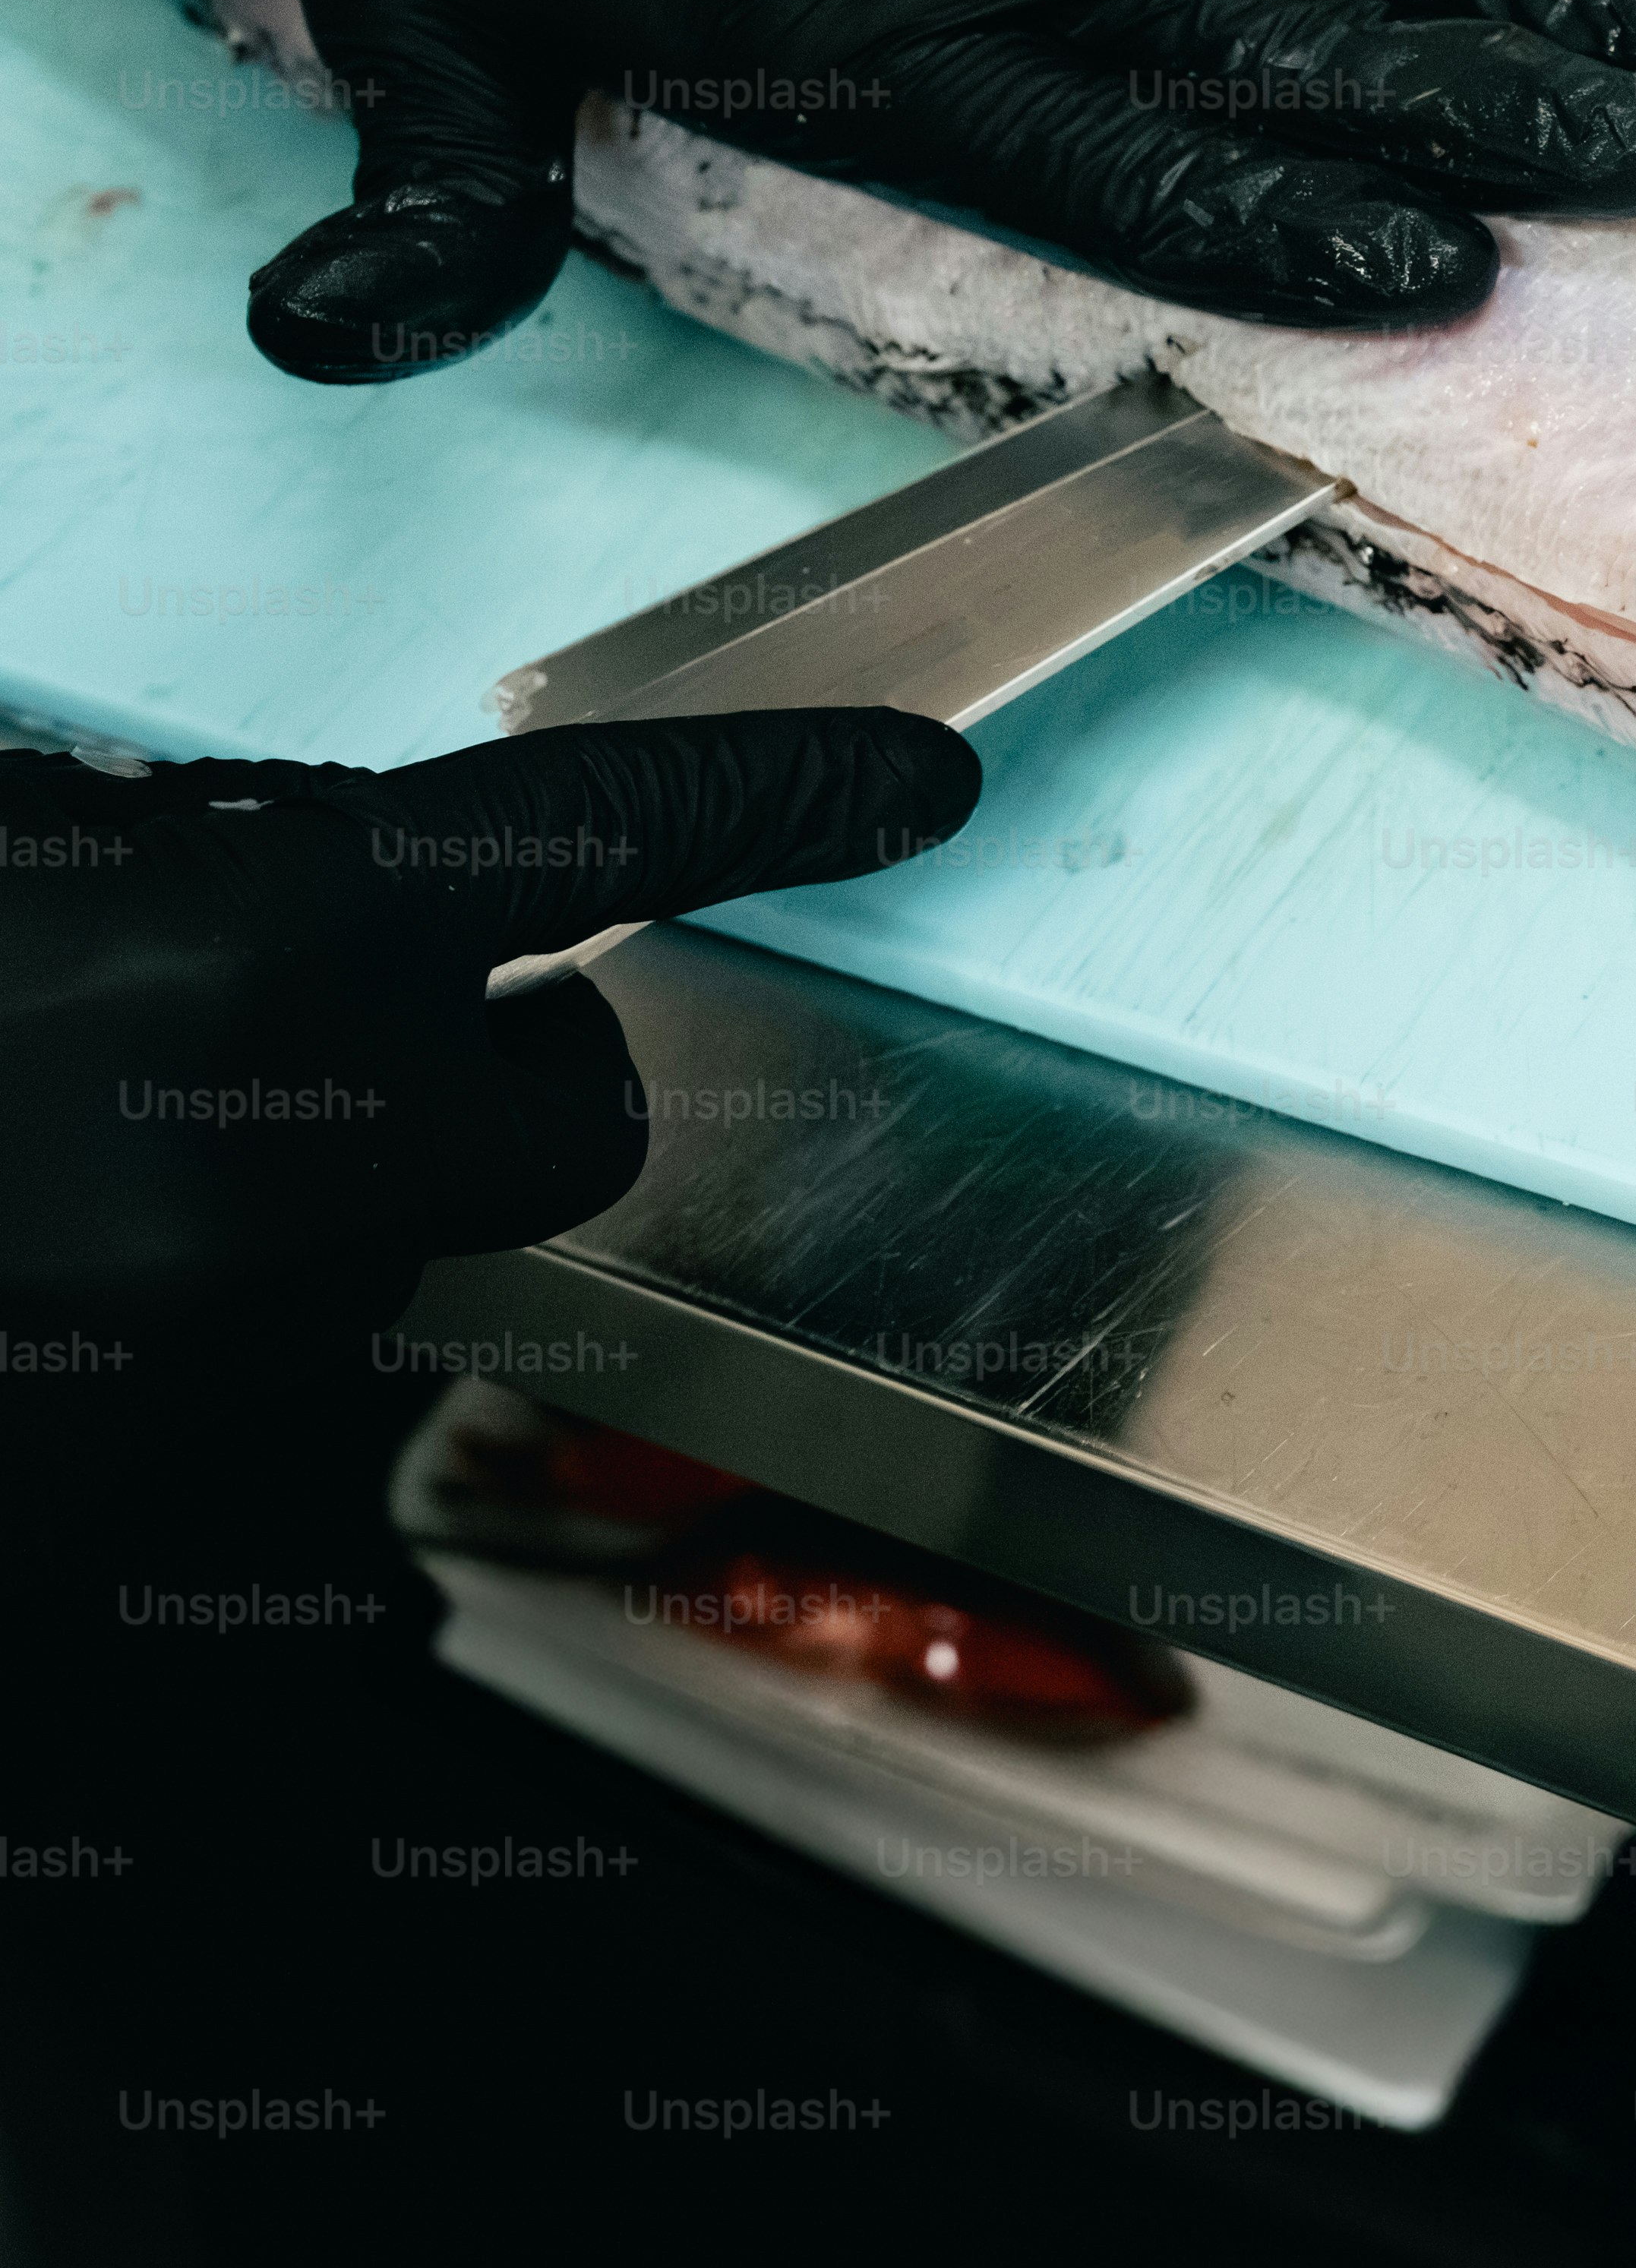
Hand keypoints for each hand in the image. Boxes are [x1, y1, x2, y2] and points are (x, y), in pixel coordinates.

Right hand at [0, 709, 977, 1332]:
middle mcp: (290, 1137)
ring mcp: (236, 1333)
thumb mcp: (40, 847)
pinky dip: (185, 1302)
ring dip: (292, 1196)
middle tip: (291, 1033)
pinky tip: (56, 1244)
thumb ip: (217, 859)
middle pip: (571, 1113)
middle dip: (490, 1075)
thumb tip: (346, 879)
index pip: (601, 829)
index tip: (916, 783)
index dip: (775, 797)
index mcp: (260, 934)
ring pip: (403, 1247)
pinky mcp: (161, 1484)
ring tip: (83, 1144)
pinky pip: (274, 1362)